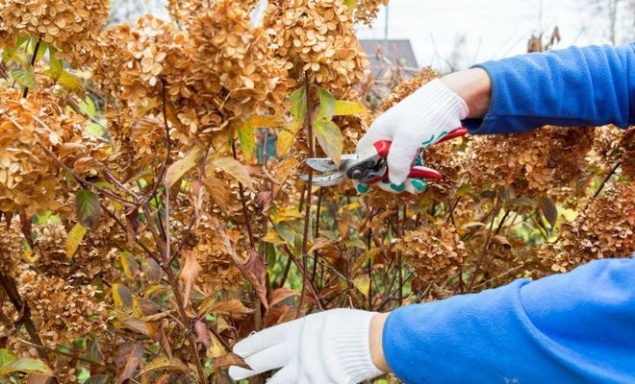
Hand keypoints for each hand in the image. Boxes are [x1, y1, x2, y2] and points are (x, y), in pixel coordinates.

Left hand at [229, 309, 383, 383]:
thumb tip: (294, 340)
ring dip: (270, 383)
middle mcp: (296, 351)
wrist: (372, 341)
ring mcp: (305, 371)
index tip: (237, 350)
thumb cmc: (351, 327)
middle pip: (264, 361)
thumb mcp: (323, 322)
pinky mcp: (317, 383)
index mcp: (297, 330)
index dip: (250, 345)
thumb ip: (306, 333)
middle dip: (246, 367)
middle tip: (232, 373)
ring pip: (279, 382)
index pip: (265, 339)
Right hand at [355, 78, 468, 192]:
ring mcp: (401, 141)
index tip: (365, 187)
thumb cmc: (423, 116)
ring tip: (416, 186)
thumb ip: (397, 162)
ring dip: (405, 179)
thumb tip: (394, 181)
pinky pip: (410, 163)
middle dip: (388, 179)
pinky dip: (415, 172)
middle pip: (379, 165)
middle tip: (399, 187)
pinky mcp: (415, 144)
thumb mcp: (408, 140)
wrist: (448, 101)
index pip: (362, 155)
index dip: (360, 172)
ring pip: (397, 166)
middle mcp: (387, 138)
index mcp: (378, 134)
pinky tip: (424, 179)